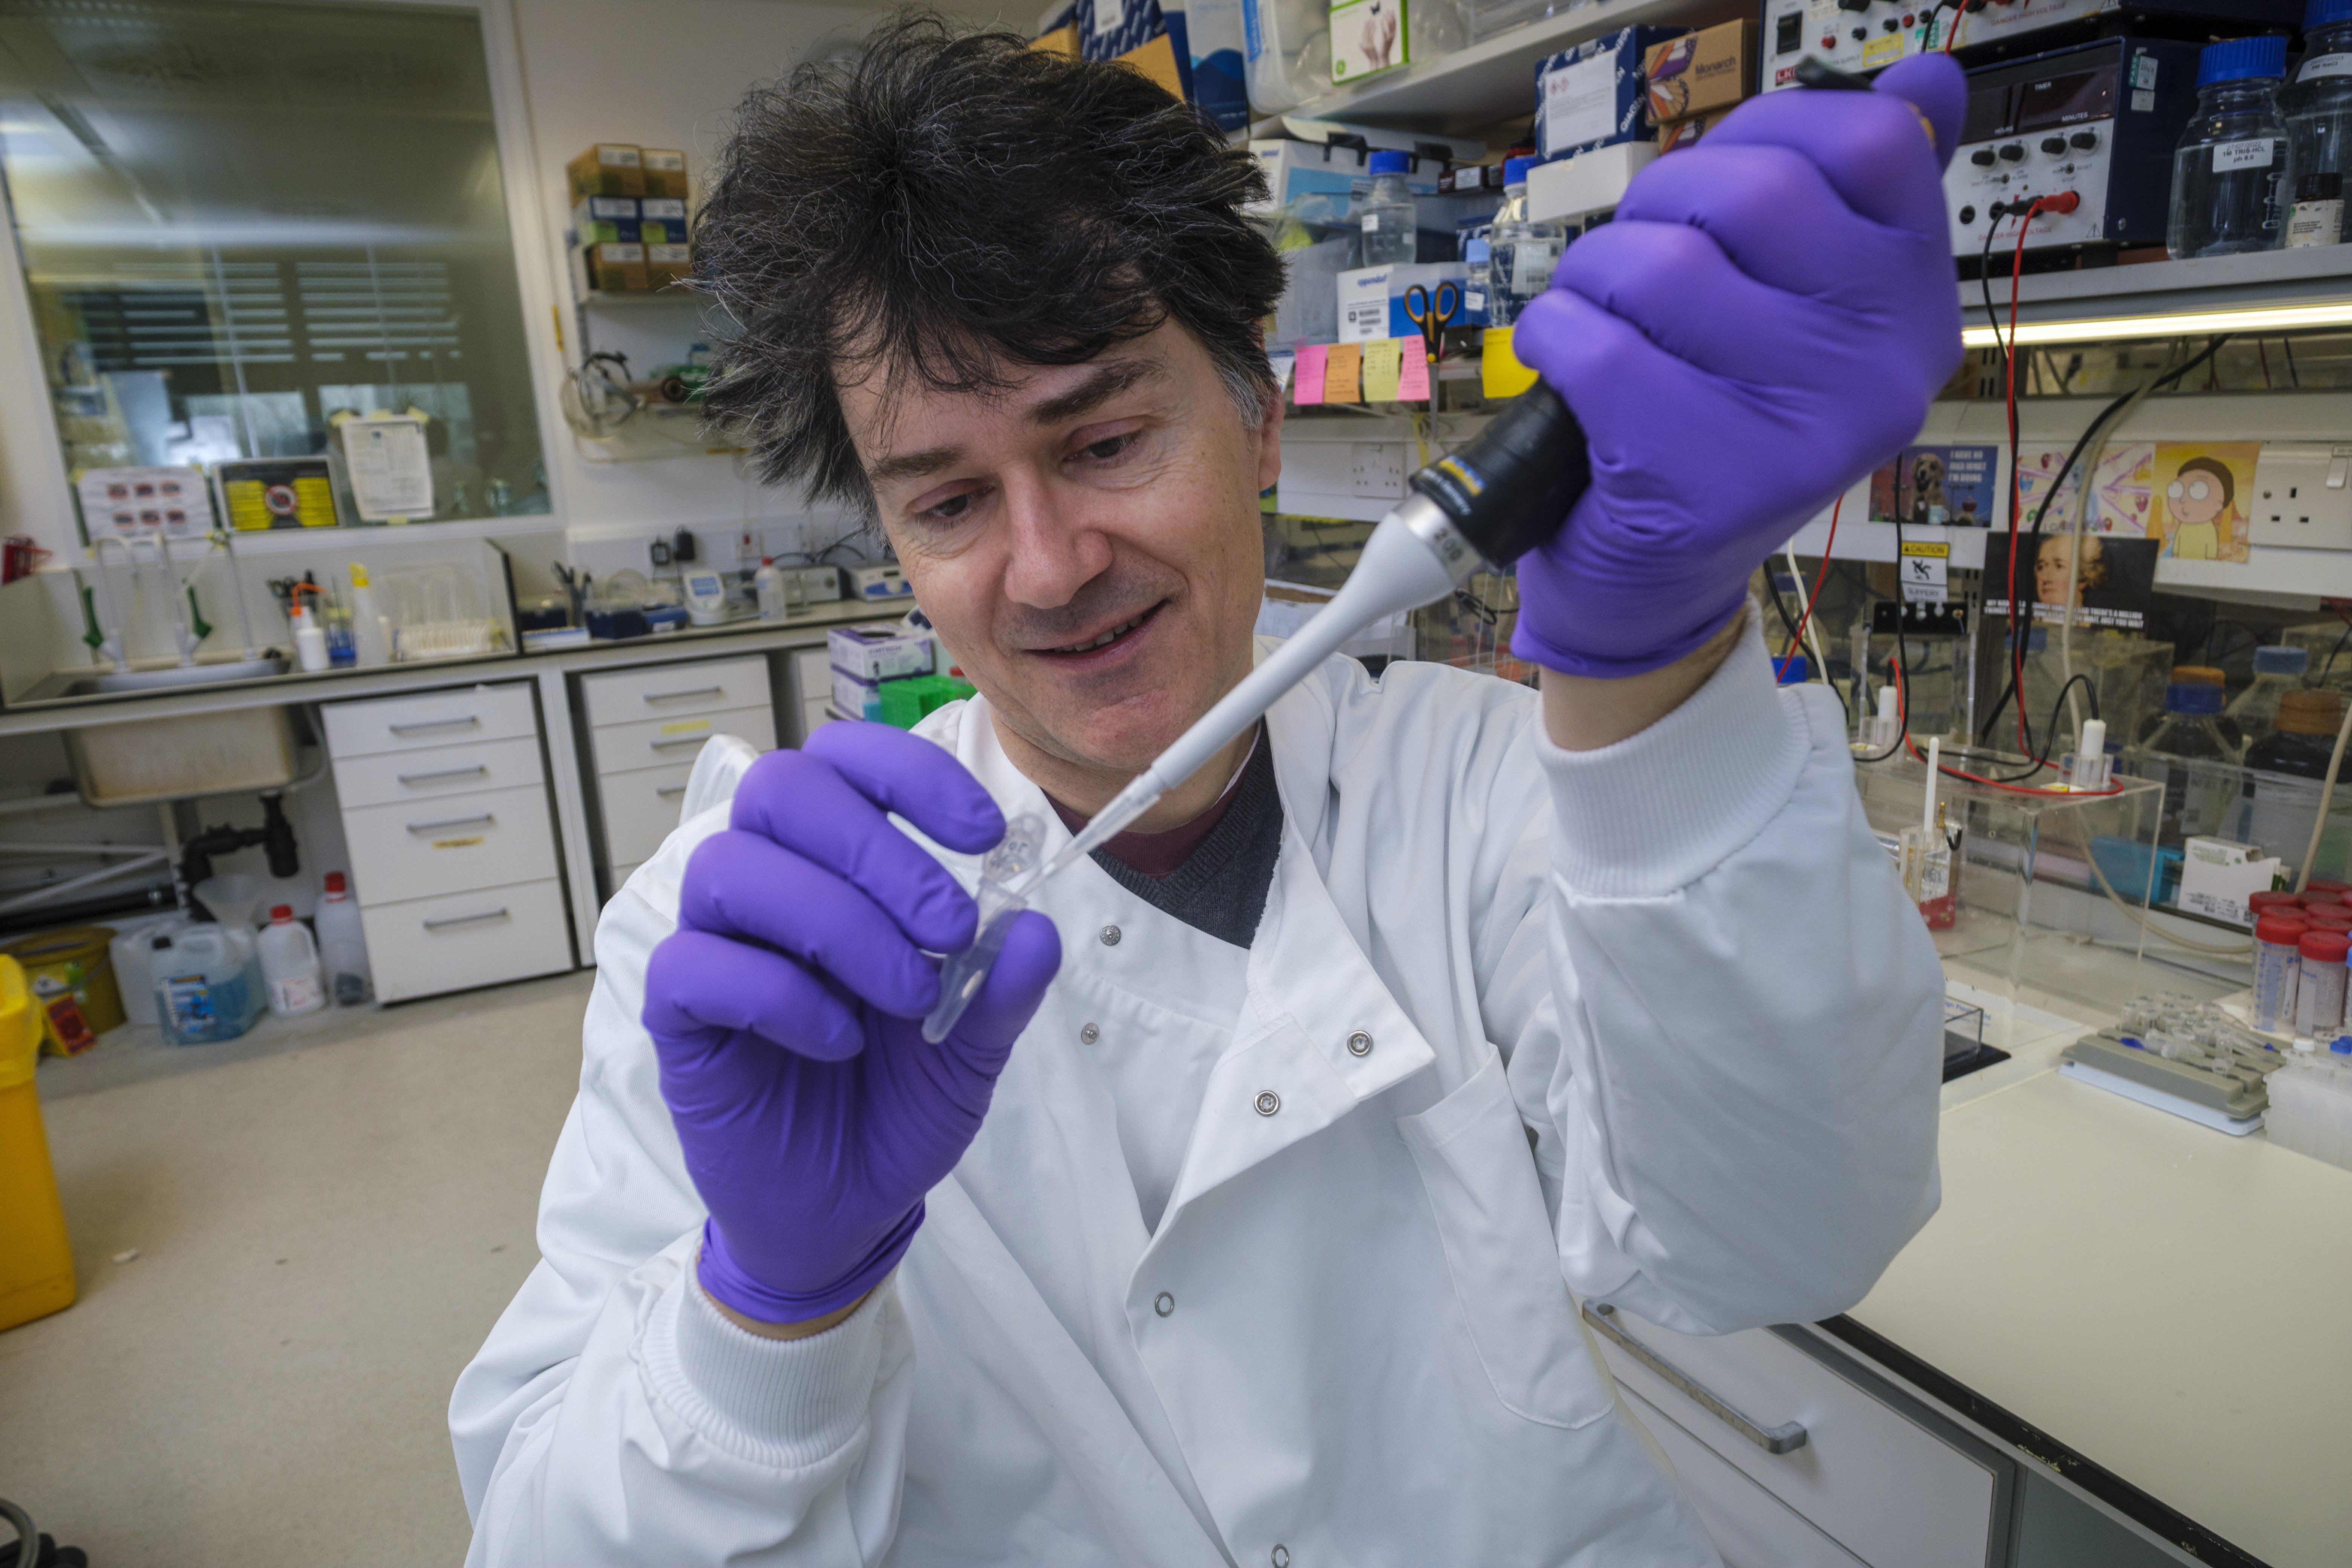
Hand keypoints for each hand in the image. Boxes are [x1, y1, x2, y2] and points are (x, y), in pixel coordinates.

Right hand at [642, 723, 1061, 1324]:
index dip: (909, 772)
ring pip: (731, 867)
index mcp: (837, 866)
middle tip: (947, 926)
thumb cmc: (897, 1106)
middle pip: (780, 790)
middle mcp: (768, 885)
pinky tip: (837, 1040)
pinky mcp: (677, 1013)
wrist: (843, 1209)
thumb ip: (999, 990)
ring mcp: (715, 944)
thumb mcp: (972, 1052)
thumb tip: (1036, 927)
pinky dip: (778, 994)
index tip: (984, 834)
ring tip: (905, 994)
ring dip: (835, 920)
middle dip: (875, 846)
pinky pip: (695, 964)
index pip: (844, 760)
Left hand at [1508, 53, 1965, 677]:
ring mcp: (1803, 434)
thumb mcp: (1796, 303)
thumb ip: (1851, 192)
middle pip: (1755, 191)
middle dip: (1661, 206)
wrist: (1654, 579)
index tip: (1723, 187)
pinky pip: (1597, 346)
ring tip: (1602, 324)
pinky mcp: (1710, 483)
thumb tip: (1925, 77)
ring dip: (1596, 277)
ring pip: (1662, 265)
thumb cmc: (1710, 412)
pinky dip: (1555, 338)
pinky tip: (1569, 367)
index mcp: (1914, 309)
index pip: (1872, 142)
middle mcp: (1881, 372)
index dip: (1767, 134)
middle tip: (1638, 268)